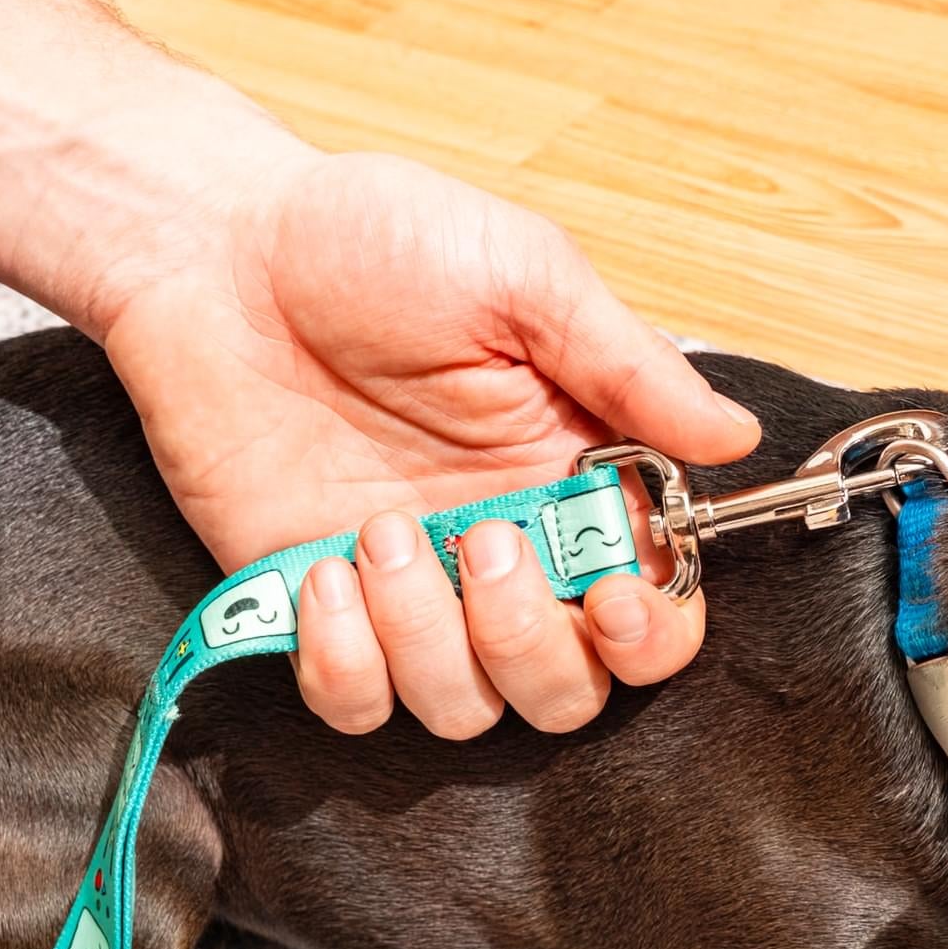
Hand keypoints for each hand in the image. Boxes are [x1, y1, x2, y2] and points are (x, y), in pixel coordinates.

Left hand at [98, 148, 760, 735]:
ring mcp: (404, 591)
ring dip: (428, 640)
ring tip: (382, 530)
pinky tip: (323, 571)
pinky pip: (352, 703)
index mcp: (569, 480)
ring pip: (461, 709)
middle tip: (485, 539)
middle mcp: (495, 552)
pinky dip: (345, 663)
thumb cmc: (365, 239)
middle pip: (564, 690)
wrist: (213, 252)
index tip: (614, 591)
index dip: (649, 634)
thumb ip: (628, 369)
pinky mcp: (311, 608)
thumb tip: (735, 439)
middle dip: (532, 643)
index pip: (650, 610)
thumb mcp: (522, 275)